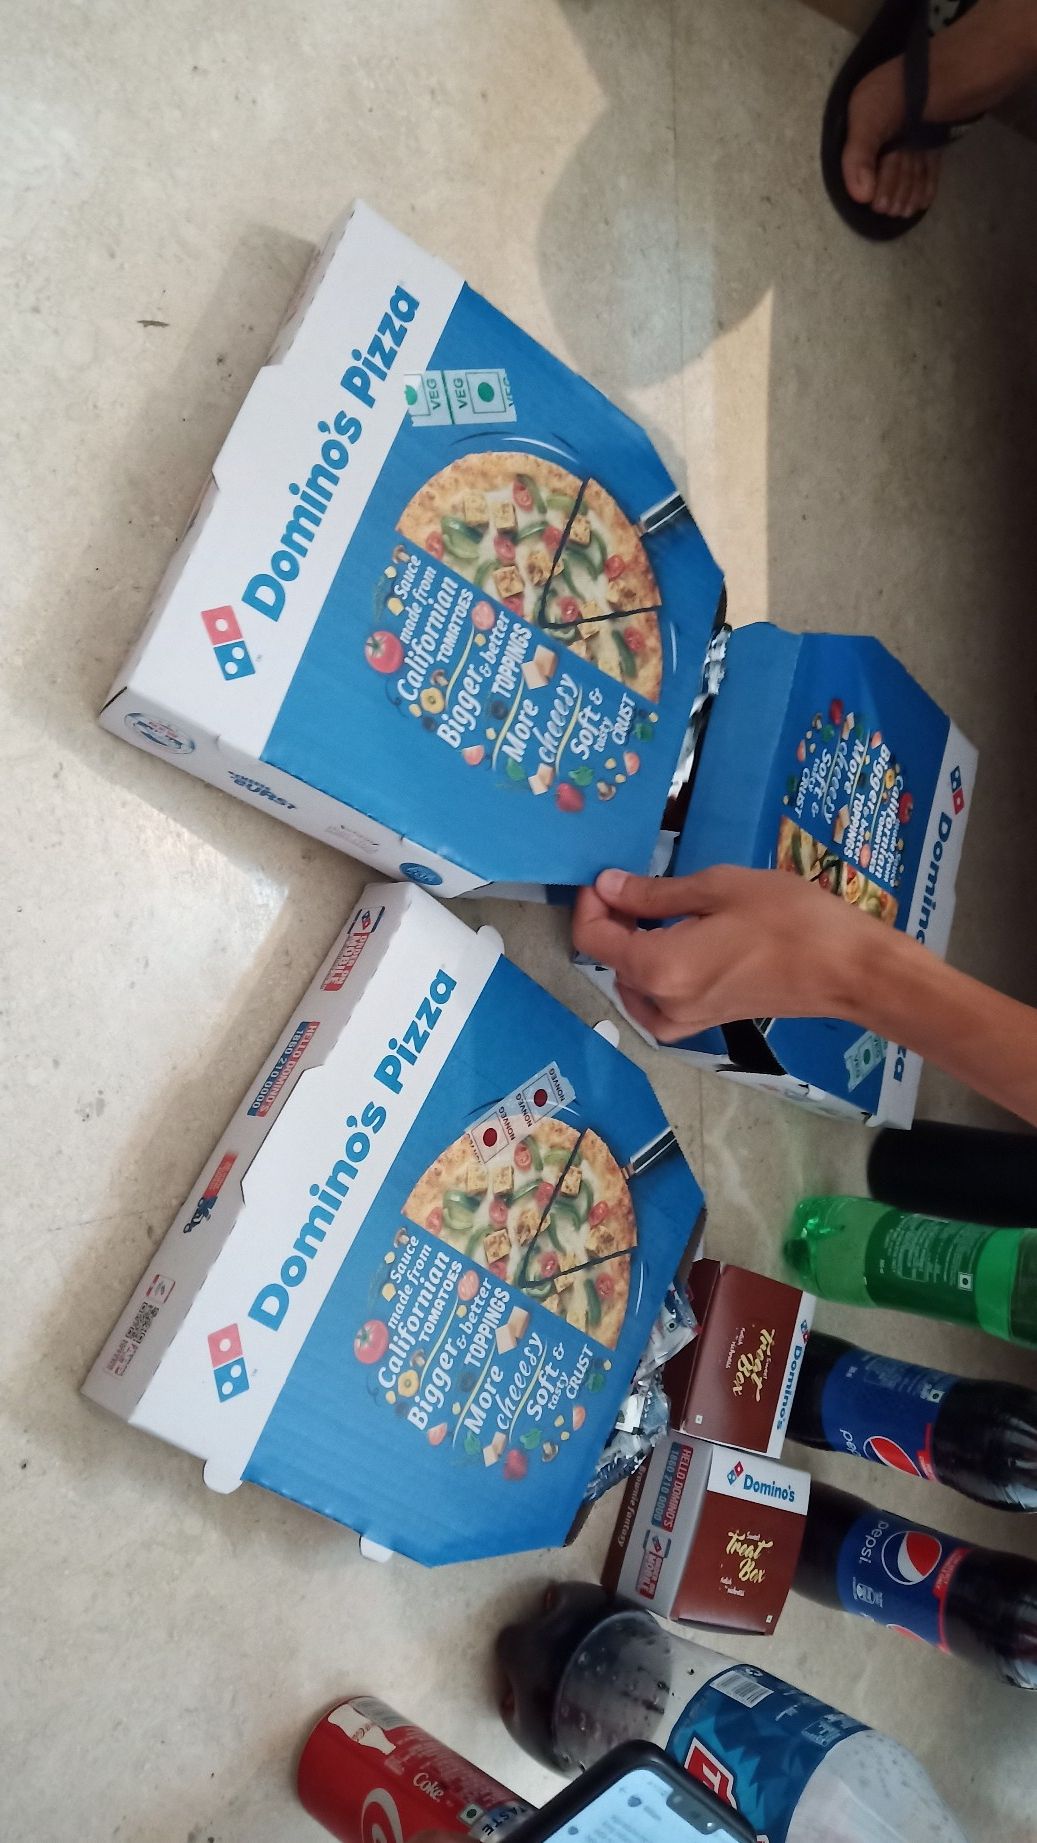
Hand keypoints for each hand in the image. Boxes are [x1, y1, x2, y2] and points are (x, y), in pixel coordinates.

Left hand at [572, 865, 876, 1042]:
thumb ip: (654, 893)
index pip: (594, 938)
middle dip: (612, 922)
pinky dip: (652, 977)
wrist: (847, 969)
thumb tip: (607, 886)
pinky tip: (673, 948)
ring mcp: (685, 1020)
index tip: (606, 876)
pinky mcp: (706, 1024)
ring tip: (655, 912)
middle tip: (634, 884)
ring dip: (631, 948)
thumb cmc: (788, 919)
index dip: (590, 903)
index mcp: (658, 968)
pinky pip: (658, 1005)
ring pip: (633, 983)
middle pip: (611, 961)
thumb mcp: (718, 888)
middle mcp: (662, 1003)